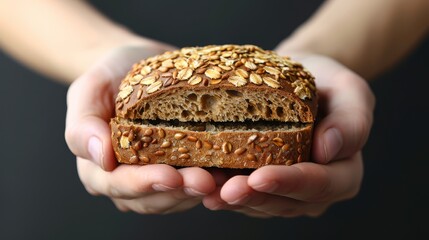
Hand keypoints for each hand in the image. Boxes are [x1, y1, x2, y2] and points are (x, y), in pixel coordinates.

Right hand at [65, 44, 215, 213]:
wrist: (136, 64)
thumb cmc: (108, 76)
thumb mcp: (88, 90)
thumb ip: (83, 125)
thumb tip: (101, 158)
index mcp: (99, 167)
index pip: (119, 184)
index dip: (144, 184)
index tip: (170, 176)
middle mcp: (126, 179)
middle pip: (151, 198)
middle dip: (179, 192)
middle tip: (205, 181)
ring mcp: (154, 176)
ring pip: (175, 197)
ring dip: (198, 191)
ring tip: (222, 178)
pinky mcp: (179, 168)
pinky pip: (193, 184)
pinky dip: (211, 181)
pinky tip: (228, 172)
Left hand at [203, 54, 374, 216]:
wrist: (300, 81)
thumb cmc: (326, 83)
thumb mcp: (349, 90)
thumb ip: (352, 120)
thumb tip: (329, 150)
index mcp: (344, 172)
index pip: (320, 184)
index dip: (289, 183)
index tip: (260, 176)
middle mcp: (316, 190)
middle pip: (286, 202)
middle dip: (254, 197)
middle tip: (225, 190)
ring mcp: (289, 192)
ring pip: (262, 204)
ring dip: (234, 199)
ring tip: (208, 189)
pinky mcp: (264, 187)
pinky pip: (246, 195)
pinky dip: (224, 190)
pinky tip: (204, 182)